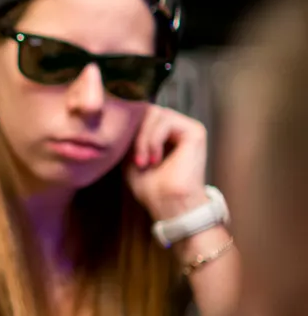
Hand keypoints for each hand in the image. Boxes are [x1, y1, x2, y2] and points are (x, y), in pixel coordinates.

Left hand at [125, 106, 210, 221]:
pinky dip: (153, 140)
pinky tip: (154, 159)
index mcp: (163, 132)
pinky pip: (165, 121)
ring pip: (154, 114)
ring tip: (144, 162)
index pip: (140, 114)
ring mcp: (187, 127)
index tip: (121, 151)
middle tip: (135, 160)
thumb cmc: (151, 187)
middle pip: (146, 111)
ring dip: (142, 139)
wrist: (169, 205)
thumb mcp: (129, 156)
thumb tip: (119, 116)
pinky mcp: (195, 130)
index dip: (127, 127)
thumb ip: (128, 135)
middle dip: (134, 134)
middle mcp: (177, 126)